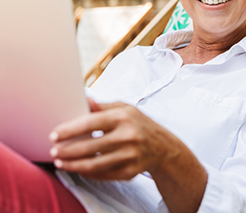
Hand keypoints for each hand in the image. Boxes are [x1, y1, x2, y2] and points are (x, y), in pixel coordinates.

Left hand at [49, 99, 175, 179]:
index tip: (54, 135)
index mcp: (123, 117)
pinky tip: (78, 168)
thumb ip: (102, 106)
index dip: (70, 130)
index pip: (91, 123)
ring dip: (73, 165)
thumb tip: (84, 99)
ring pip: (94, 165)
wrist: (162, 146)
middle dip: (67, 150)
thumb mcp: (125, 108)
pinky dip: (87, 173)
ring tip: (60, 162)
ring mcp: (130, 155)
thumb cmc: (139, 123)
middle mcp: (128, 136)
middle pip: (89, 147)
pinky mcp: (130, 171)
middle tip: (54, 151)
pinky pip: (103, 175)